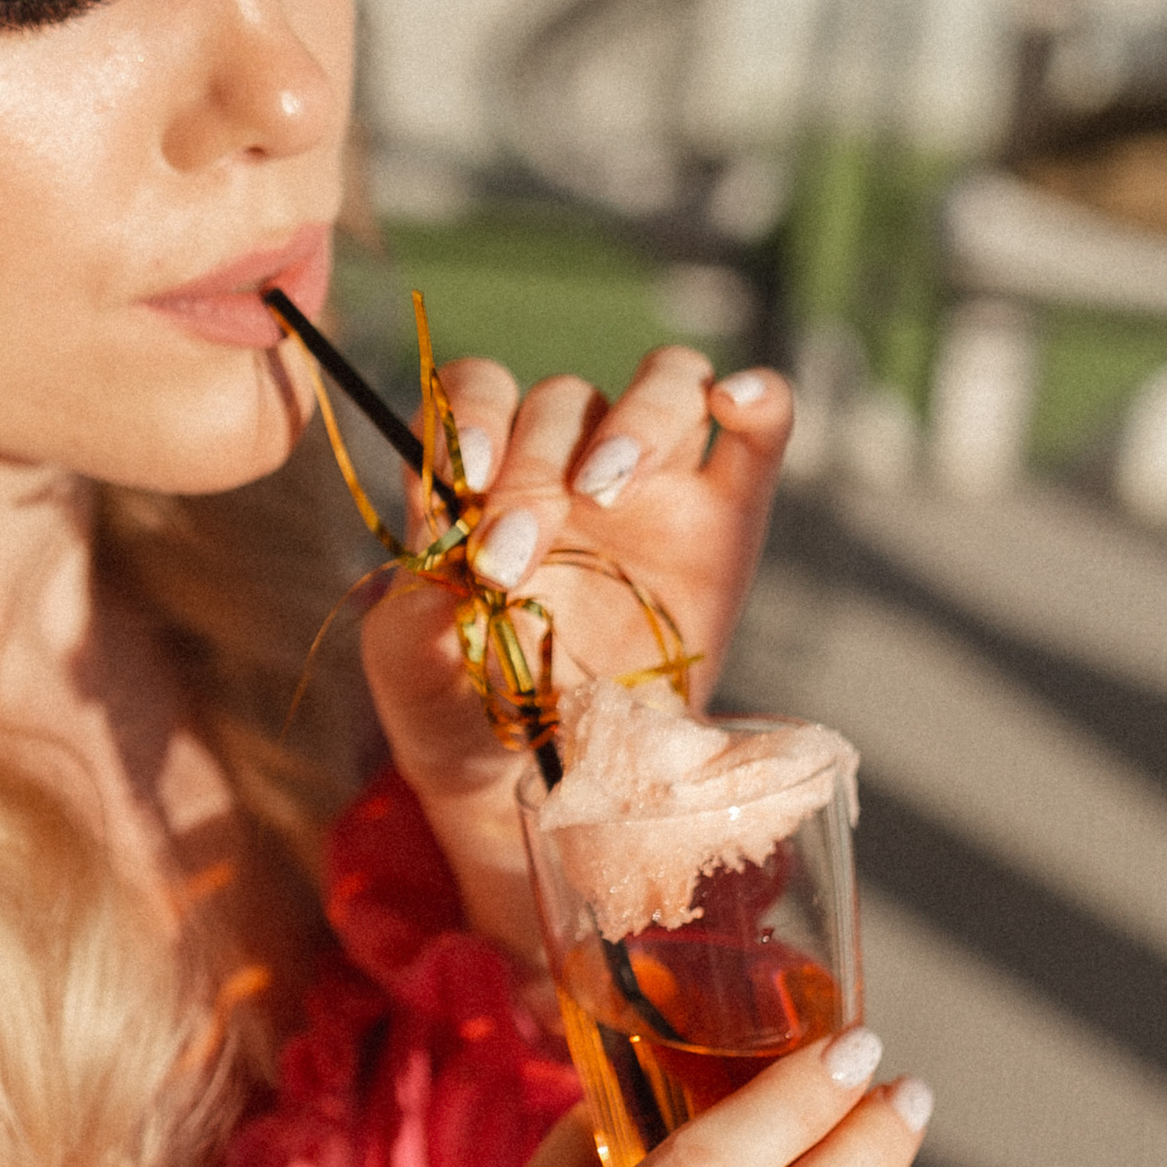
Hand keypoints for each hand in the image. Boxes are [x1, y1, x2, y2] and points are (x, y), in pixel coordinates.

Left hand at [359, 345, 796, 953]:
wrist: (544, 782)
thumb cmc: (462, 712)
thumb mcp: (414, 682)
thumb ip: (409, 631)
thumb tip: (432, 587)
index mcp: (482, 478)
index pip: (477, 393)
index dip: (474, 418)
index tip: (466, 482)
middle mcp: (566, 462)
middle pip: (563, 400)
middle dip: (533, 468)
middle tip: (514, 559)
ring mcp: (652, 485)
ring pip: (664, 383)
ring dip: (635, 421)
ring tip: (605, 491)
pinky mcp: (726, 521)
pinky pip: (757, 430)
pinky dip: (756, 400)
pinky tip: (738, 403)